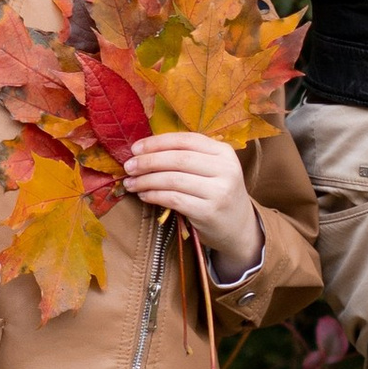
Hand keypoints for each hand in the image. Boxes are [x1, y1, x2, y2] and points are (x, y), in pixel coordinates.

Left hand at [120, 129, 260, 282]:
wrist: (239, 228)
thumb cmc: (218, 194)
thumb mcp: (212, 170)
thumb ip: (189, 157)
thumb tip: (145, 150)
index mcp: (224, 152)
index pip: (186, 140)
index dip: (157, 142)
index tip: (135, 148)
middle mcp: (225, 169)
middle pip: (178, 158)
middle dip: (148, 161)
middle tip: (128, 166)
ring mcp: (219, 191)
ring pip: (173, 179)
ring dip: (146, 180)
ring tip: (131, 183)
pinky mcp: (208, 211)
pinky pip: (174, 199)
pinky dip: (154, 195)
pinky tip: (144, 195)